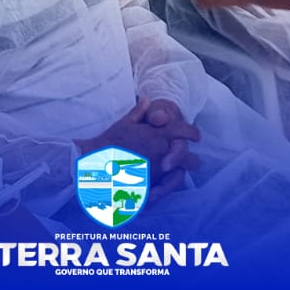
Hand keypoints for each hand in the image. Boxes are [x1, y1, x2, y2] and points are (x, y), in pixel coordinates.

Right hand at [77, 98, 200, 203]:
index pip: (184, 131)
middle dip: (188, 159)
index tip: (196, 136)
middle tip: (186, 160)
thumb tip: (146, 98)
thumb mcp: (124, 124)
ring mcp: (156, 173)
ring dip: (177, 174)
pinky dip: (163, 190)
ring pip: (180, 176)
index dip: (192, 133)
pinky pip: (165, 191)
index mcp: (157, 136)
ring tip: (172, 175)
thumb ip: (139, 112)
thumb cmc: (108, 142)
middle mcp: (161, 154)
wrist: (94, 164)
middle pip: (189, 158)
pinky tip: (159, 188)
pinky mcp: (149, 189)